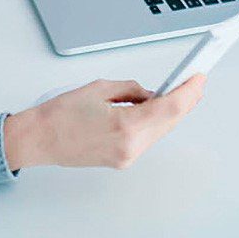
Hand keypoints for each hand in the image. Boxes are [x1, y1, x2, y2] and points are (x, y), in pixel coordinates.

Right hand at [3, 74, 206, 170]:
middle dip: (185, 100)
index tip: (198, 78)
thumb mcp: (100, 88)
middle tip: (194, 81)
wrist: (39, 139)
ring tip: (176, 91)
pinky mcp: (121, 160)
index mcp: (125, 126)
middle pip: (169, 122)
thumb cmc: (61, 114)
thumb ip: (132, 90)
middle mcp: (130, 146)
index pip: (170, 108)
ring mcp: (126, 157)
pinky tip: (155, 108)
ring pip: (160, 131)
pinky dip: (154, 122)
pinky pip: (146, 138)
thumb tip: (150, 93)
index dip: (188, 91)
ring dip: (170, 111)